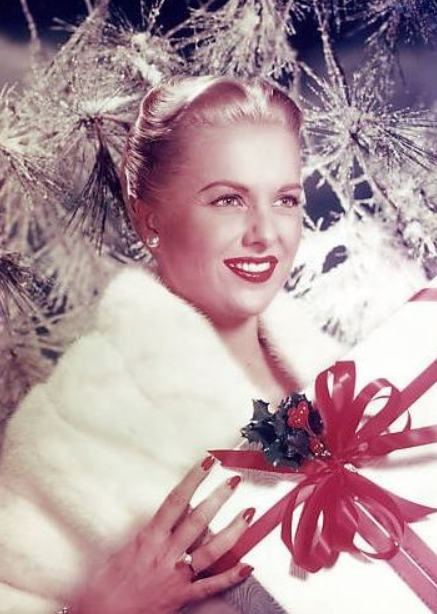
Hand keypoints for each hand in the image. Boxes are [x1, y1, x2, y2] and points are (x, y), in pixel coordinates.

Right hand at [71, 456, 254, 613]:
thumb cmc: (106, 583)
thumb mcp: (126, 547)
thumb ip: (151, 531)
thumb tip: (170, 514)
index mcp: (150, 538)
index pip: (176, 501)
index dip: (193, 480)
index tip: (207, 463)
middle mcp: (166, 554)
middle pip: (198, 520)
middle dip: (218, 498)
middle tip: (234, 481)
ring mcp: (176, 576)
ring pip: (211, 550)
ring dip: (232, 530)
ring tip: (248, 513)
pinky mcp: (182, 597)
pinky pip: (211, 586)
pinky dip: (231, 577)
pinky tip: (248, 566)